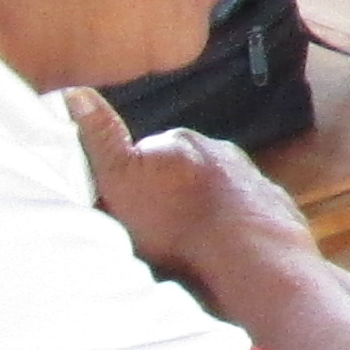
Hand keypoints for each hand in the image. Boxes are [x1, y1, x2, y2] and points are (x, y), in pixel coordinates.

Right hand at [67, 89, 307, 289]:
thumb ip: (101, 138)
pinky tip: (224, 245)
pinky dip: (234, 222)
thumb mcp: (121, 180)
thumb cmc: (175, 222)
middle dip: (170, 190)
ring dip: (203, 206)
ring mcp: (251, 176)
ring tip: (190, 241)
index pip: (144, 151)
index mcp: (180, 140)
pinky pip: (246, 210)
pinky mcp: (274, 205)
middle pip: (181, 169)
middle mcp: (219, 148)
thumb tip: (76, 92)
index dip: (131, 179)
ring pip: (215, 188)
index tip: (125, 205)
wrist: (248, 257)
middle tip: (155, 227)